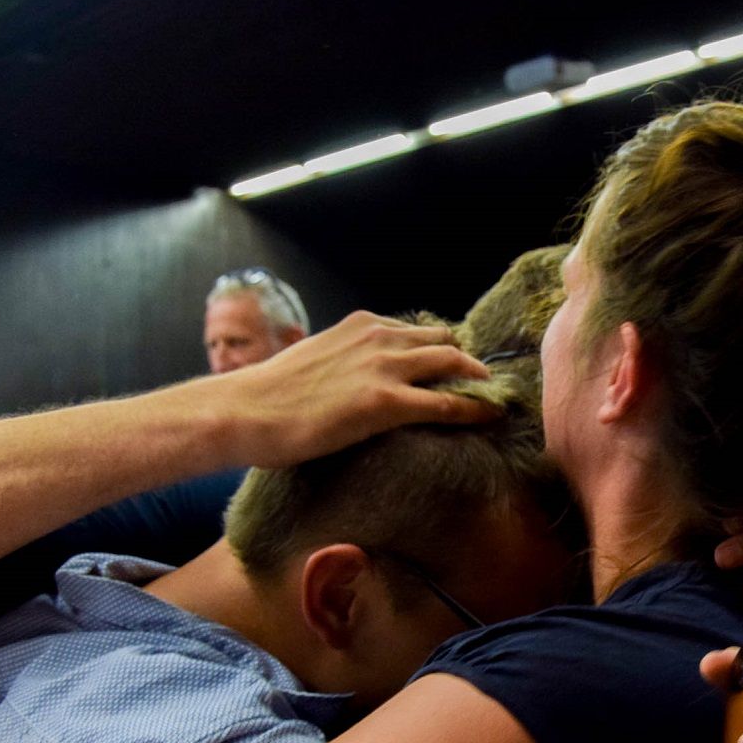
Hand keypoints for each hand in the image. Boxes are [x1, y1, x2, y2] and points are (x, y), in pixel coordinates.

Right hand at [215, 312, 498, 468]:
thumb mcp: (313, 360)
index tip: (457, 368)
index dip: (441, 351)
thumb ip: (342, 361)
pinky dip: (474, 409)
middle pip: (444, 342)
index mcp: (360, 325)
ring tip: (496, 399)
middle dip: (468, 362)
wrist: (246, 410)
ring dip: (479, 381)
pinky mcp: (385, 402)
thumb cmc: (269, 395)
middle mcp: (378, 337)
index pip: (416, 331)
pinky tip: (491, 417)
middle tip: (485, 384)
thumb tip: (351, 378)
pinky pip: (447, 404)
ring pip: (454, 365)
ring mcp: (384, 367)